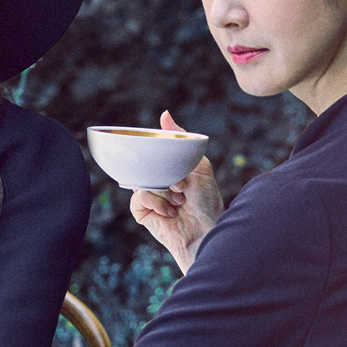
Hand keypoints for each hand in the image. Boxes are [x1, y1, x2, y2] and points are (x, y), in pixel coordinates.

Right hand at [129, 110, 223, 273]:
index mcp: (170, 170)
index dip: (162, 156)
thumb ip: (181, 141)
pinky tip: (171, 212)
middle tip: (182, 186)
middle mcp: (158, 182)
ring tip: (180, 201)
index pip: (156, 154)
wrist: (205, 232)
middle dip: (169, 177)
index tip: (177, 168)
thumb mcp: (199, 166)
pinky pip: (139, 197)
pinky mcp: (141, 211)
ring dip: (165, 191)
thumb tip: (164, 114)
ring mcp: (148, 196)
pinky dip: (157, 203)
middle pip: (148, 166)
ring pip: (144, 181)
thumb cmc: (207, 203)